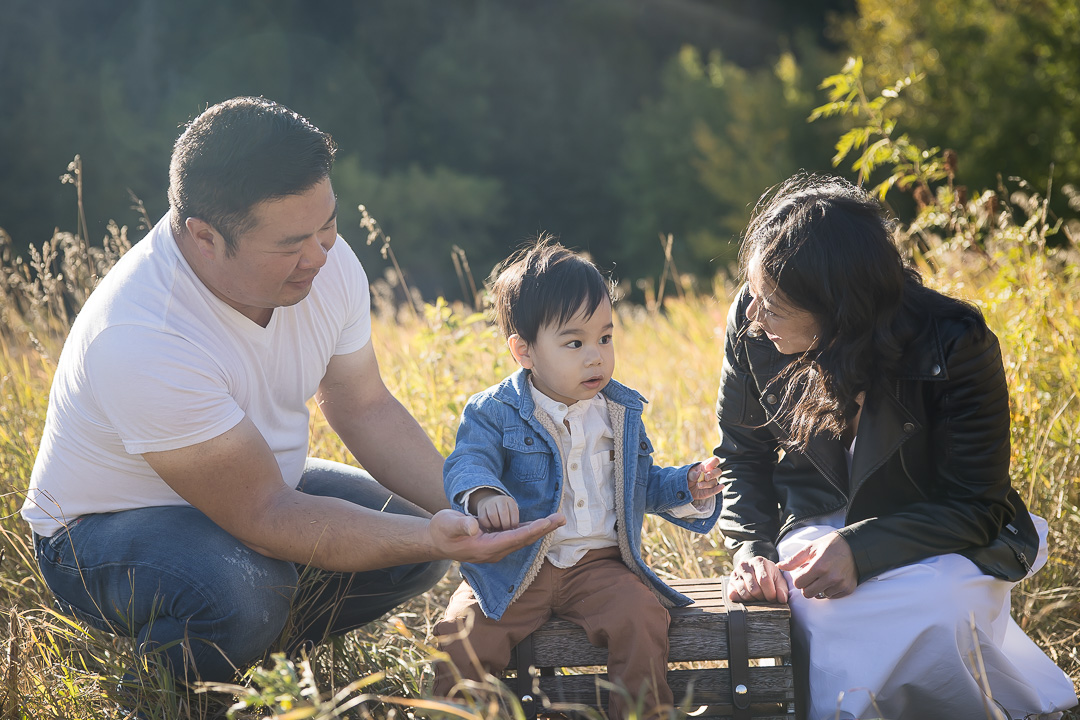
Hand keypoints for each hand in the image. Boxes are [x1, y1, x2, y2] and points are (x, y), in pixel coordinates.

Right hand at [429, 509, 565, 563]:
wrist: (436, 540)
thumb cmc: (442, 530)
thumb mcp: (448, 524)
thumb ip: (461, 525)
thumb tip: (474, 527)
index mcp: (486, 548)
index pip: (515, 538)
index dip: (533, 530)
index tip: (547, 522)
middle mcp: (495, 551)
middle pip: (524, 540)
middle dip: (544, 529)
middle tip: (561, 518)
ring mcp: (496, 548)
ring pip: (523, 538)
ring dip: (541, 529)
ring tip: (558, 519)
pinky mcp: (496, 542)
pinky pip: (517, 536)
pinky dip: (530, 529)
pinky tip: (542, 523)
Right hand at [476, 493, 519, 530]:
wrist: (489, 503)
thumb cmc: (504, 513)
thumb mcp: (511, 513)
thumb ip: (513, 521)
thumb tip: (514, 529)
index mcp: (509, 501)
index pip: (514, 512)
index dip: (514, 523)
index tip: (512, 528)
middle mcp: (499, 500)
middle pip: (503, 513)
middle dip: (505, 525)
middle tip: (505, 529)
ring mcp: (489, 503)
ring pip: (492, 515)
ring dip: (496, 525)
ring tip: (498, 528)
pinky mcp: (481, 509)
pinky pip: (484, 519)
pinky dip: (488, 525)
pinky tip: (491, 526)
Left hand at [688, 456, 722, 500]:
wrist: (686, 488)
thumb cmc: (688, 478)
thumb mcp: (688, 474)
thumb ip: (693, 474)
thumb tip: (700, 473)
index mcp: (706, 466)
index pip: (715, 461)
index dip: (712, 463)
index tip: (706, 467)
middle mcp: (711, 473)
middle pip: (718, 471)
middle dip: (712, 474)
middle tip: (705, 477)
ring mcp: (711, 482)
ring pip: (714, 482)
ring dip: (706, 484)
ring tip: (698, 485)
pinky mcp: (710, 491)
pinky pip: (716, 489)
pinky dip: (718, 488)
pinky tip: (721, 486)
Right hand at [727, 555, 788, 602]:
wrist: (754, 569)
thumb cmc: (769, 575)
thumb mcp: (778, 578)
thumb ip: (782, 588)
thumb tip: (781, 599)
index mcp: (759, 561)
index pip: (764, 580)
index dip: (771, 593)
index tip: (774, 598)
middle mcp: (745, 565)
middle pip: (754, 589)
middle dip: (763, 597)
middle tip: (766, 597)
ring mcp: (735, 573)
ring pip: (745, 593)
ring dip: (754, 600)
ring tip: (758, 596)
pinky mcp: (729, 582)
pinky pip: (734, 596)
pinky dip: (743, 600)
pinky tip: (749, 597)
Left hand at [776, 531, 856, 599]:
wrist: (855, 547)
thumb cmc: (831, 545)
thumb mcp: (811, 548)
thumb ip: (794, 560)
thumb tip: (779, 566)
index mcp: (819, 566)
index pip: (798, 583)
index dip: (798, 578)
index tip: (802, 571)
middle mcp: (830, 578)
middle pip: (807, 593)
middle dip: (806, 585)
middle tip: (811, 576)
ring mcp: (840, 584)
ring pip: (819, 596)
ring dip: (818, 588)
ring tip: (822, 576)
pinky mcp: (848, 589)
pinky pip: (832, 596)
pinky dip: (829, 590)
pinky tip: (831, 579)